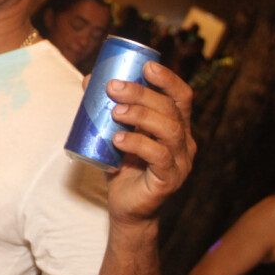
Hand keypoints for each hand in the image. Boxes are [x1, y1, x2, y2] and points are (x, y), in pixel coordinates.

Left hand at [105, 61, 196, 224]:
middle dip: (142, 93)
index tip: (146, 66)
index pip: (181, 96)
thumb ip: (107, 109)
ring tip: (115, 112)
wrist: (126, 208)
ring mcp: (180, 161)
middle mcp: (184, 142)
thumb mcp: (115, 133)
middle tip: (114, 87)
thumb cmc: (122, 167)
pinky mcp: (169, 179)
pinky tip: (119, 139)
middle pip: (171, 109)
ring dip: (140, 115)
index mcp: (176, 126)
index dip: (167, 79)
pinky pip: (159, 157)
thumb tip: (90, 79)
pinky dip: (138, 143)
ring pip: (169, 130)